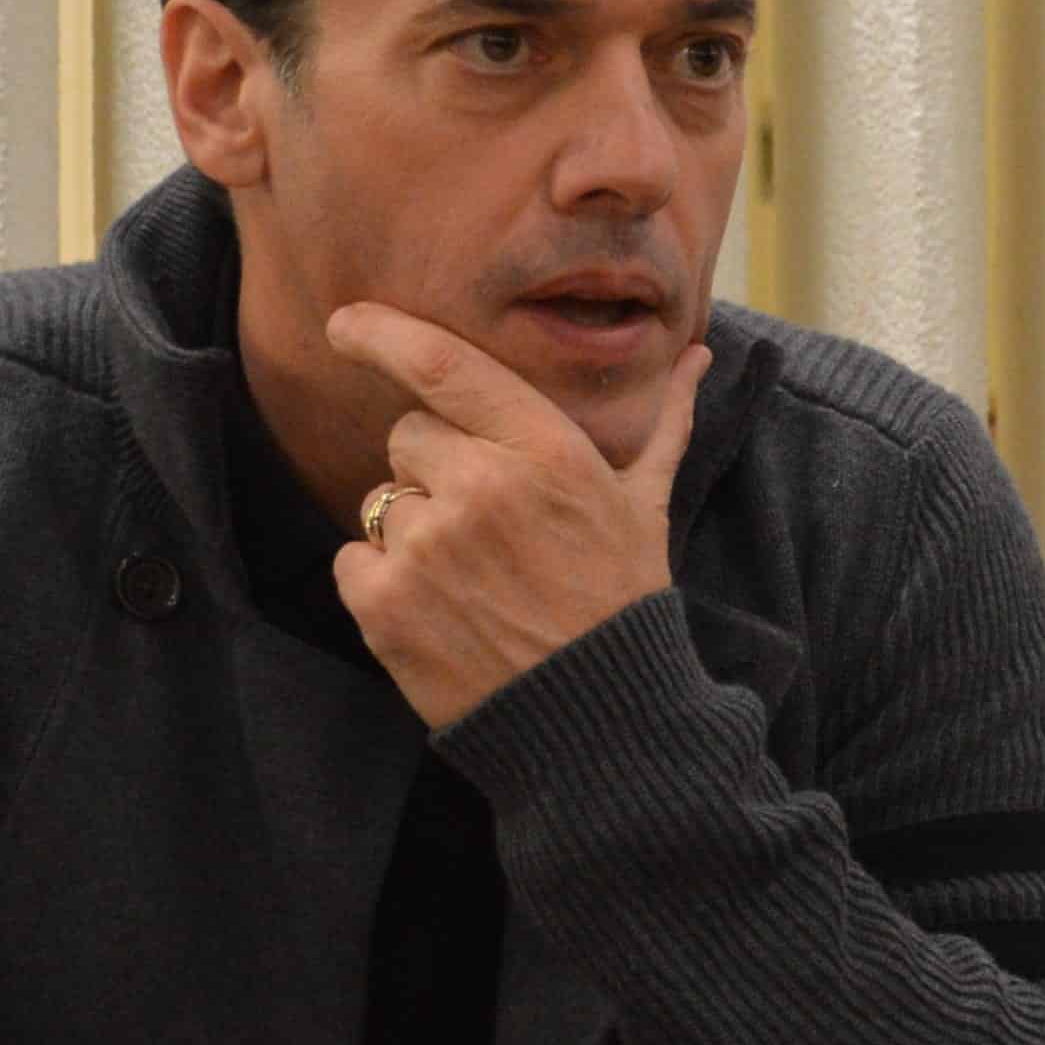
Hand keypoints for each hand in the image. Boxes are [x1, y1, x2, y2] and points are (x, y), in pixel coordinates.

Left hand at [326, 304, 705, 728]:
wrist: (600, 721)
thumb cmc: (622, 601)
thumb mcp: (646, 504)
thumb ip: (663, 421)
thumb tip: (697, 355)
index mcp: (545, 450)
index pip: (441, 366)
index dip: (383, 334)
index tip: (347, 323)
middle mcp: (481, 486)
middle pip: (409, 436)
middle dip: (436, 468)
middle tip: (487, 525)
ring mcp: (428, 546)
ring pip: (382, 500)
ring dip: (413, 531)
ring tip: (472, 578)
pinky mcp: (385, 603)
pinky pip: (354, 559)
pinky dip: (384, 583)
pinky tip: (440, 611)